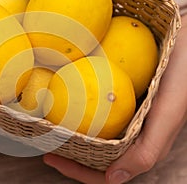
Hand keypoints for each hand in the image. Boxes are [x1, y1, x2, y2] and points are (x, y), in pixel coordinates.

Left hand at [43, 14, 186, 183]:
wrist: (186, 44)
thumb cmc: (182, 78)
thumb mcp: (168, 115)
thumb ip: (147, 150)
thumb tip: (112, 181)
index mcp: (140, 146)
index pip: (104, 172)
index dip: (76, 171)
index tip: (49, 157)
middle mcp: (129, 134)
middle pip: (92, 153)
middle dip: (66, 152)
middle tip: (41, 140)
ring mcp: (123, 116)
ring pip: (92, 131)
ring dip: (69, 131)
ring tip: (46, 123)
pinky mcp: (120, 98)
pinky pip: (94, 107)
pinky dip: (77, 107)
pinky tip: (62, 96)